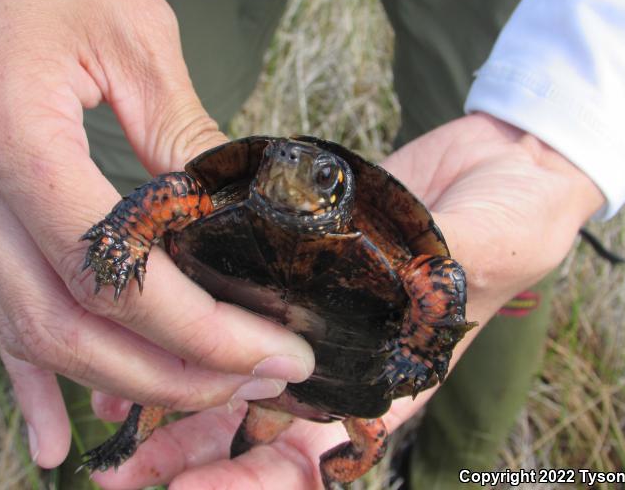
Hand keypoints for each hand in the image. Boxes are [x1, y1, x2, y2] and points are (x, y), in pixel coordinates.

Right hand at [0, 0, 313, 467]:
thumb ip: (186, 143)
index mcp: (11, 132)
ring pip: (30, 327)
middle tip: (255, 378)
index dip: (194, 324)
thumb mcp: (145, 41)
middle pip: (65, 319)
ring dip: (117, 376)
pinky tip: (60, 432)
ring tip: (196, 397)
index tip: (266, 347)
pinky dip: (32, 376)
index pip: (109, 266)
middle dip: (168, 368)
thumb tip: (238, 224)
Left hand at [88, 113, 603, 488]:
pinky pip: (233, 307)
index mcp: (387, 381)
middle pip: (257, 431)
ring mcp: (313, 313)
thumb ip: (438, 275)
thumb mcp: (490, 249)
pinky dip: (187, 330)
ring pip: (233, 375)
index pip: (316, 456)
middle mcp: (342, 358)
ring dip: (174, 405)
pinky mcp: (291, 262)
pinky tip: (137, 342)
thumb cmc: (515, 218)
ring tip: (110, 418)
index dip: (252, 482)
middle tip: (122, 472)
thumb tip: (394, 293)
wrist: (503, 167)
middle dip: (191, 456)